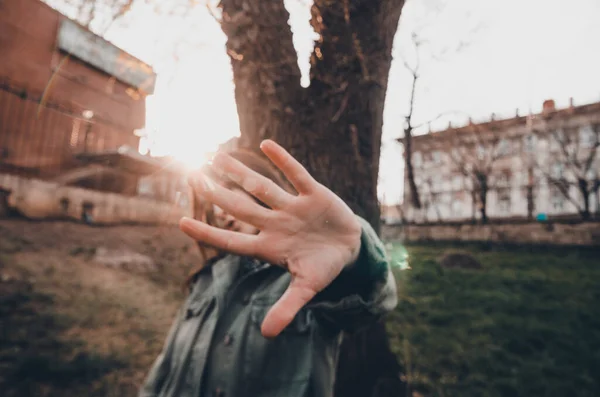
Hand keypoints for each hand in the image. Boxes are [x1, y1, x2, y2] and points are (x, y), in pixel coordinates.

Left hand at [180, 140, 361, 337]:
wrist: (349, 248)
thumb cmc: (321, 267)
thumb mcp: (306, 288)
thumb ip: (287, 307)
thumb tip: (266, 335)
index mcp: (270, 247)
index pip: (233, 240)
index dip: (208, 232)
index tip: (180, 222)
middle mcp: (276, 223)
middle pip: (241, 207)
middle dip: (217, 194)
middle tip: (191, 177)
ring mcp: (292, 207)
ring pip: (262, 187)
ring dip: (241, 172)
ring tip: (217, 156)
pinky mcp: (313, 194)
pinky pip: (296, 175)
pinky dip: (283, 161)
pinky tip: (265, 144)